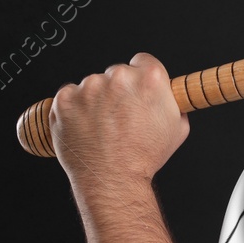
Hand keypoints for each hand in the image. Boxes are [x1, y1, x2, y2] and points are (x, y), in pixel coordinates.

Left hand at [50, 52, 189, 194]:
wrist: (113, 181)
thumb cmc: (143, 158)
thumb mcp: (177, 128)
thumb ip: (172, 103)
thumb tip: (168, 96)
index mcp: (149, 79)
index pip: (143, 61)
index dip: (140, 78)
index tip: (135, 91)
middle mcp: (119, 77)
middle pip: (117, 73)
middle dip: (117, 91)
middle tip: (118, 117)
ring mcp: (89, 87)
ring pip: (92, 85)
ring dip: (95, 100)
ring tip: (101, 127)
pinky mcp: (65, 99)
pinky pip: (69, 96)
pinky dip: (74, 109)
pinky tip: (85, 127)